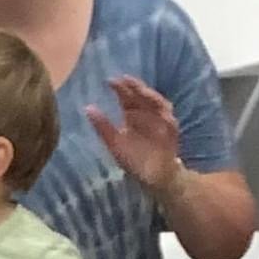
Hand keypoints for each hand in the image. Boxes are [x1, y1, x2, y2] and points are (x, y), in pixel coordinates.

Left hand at [87, 76, 180, 195]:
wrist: (153, 177)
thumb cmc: (134, 159)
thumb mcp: (114, 144)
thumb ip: (103, 127)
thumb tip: (87, 108)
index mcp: (133, 114)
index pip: (127, 97)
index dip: (121, 88)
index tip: (111, 81)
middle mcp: (147, 114)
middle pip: (143, 97)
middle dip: (136, 87)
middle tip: (126, 80)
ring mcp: (161, 122)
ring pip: (159, 104)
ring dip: (151, 97)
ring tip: (141, 91)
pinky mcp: (171, 133)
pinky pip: (170, 123)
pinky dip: (166, 117)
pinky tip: (161, 112)